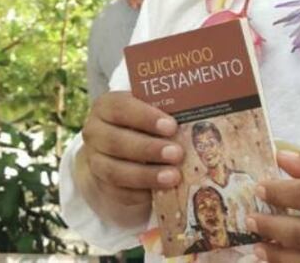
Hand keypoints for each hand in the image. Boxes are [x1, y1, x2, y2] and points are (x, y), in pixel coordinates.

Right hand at [75, 91, 183, 224]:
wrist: (116, 151)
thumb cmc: (142, 124)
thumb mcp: (150, 111)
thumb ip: (168, 107)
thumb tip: (204, 108)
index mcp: (106, 107)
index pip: (120, 108)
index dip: (145, 117)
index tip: (171, 126)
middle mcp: (95, 132)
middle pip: (116, 142)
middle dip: (148, 149)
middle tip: (177, 153)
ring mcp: (95, 161)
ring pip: (115, 171)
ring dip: (146, 175)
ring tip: (173, 176)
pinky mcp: (101, 185)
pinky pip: (118, 192)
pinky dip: (140, 193)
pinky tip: (160, 192)